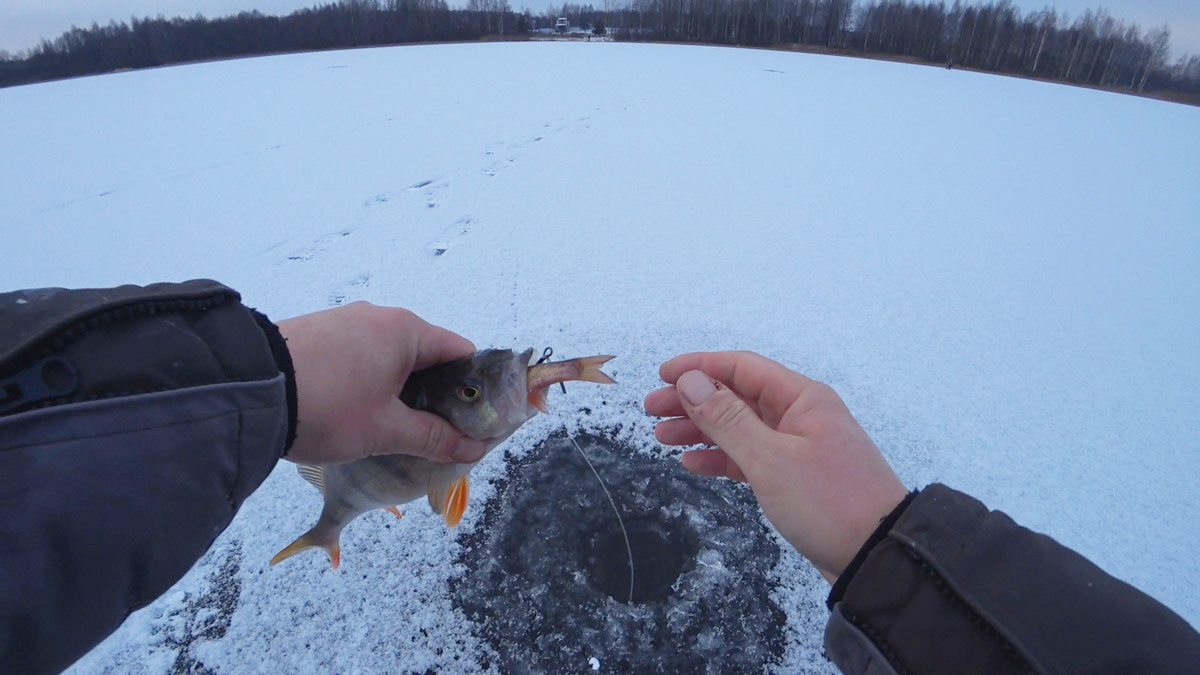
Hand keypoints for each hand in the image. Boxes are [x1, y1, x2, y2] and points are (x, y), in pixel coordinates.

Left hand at [277, 301, 486, 464]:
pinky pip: (361, 356)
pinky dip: (370, 381)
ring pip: (391, 358)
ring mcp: (346, 321)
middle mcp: (379, 316)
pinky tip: (356, 412)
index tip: (469, 424)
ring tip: (391, 430)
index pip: (461, 352)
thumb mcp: (385, 430)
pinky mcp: (319, 333)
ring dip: (400, 391)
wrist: (245, 389)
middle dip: (434, 396)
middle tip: (433, 435)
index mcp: (406, 330)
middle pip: (427, 356)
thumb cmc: (327, 407)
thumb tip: (473, 449)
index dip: (471, 389)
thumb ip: (434, 438)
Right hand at [644, 351, 907, 580]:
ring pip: (740, 428)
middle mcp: (801, 416)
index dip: (699, 367)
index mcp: (802, 399)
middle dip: (693, 400)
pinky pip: (751, 457)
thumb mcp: (770, 460)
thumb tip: (691, 382)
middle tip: (651, 410)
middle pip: (737, 396)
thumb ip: (727, 419)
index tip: (662, 375)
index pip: (742, 367)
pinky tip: (692, 464)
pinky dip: (721, 459)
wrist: (878, 557)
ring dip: (702, 430)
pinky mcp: (796, 477)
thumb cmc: (831, 504)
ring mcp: (799, 447)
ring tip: (662, 437)